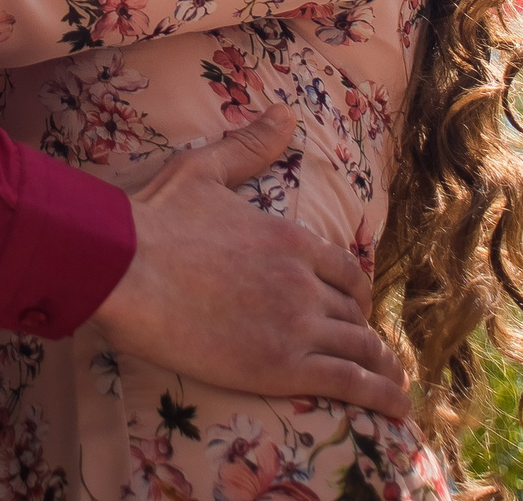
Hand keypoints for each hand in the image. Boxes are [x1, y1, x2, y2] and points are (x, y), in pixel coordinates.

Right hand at [93, 108, 410, 416]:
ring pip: (357, 348)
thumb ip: (250, 146)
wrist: (125, 269)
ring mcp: (297, 326)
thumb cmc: (156, 220)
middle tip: (368, 352)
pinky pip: (348, 383)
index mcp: (290, 239)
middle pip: (351, 312)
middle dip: (361, 331)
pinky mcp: (283, 367)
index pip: (344, 270)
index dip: (355, 292)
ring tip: (393, 386)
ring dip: (380, 368)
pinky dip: (380, 396)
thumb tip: (285, 113)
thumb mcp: (205, 170)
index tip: (357, 307)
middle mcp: (304, 281)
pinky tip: (397, 410)